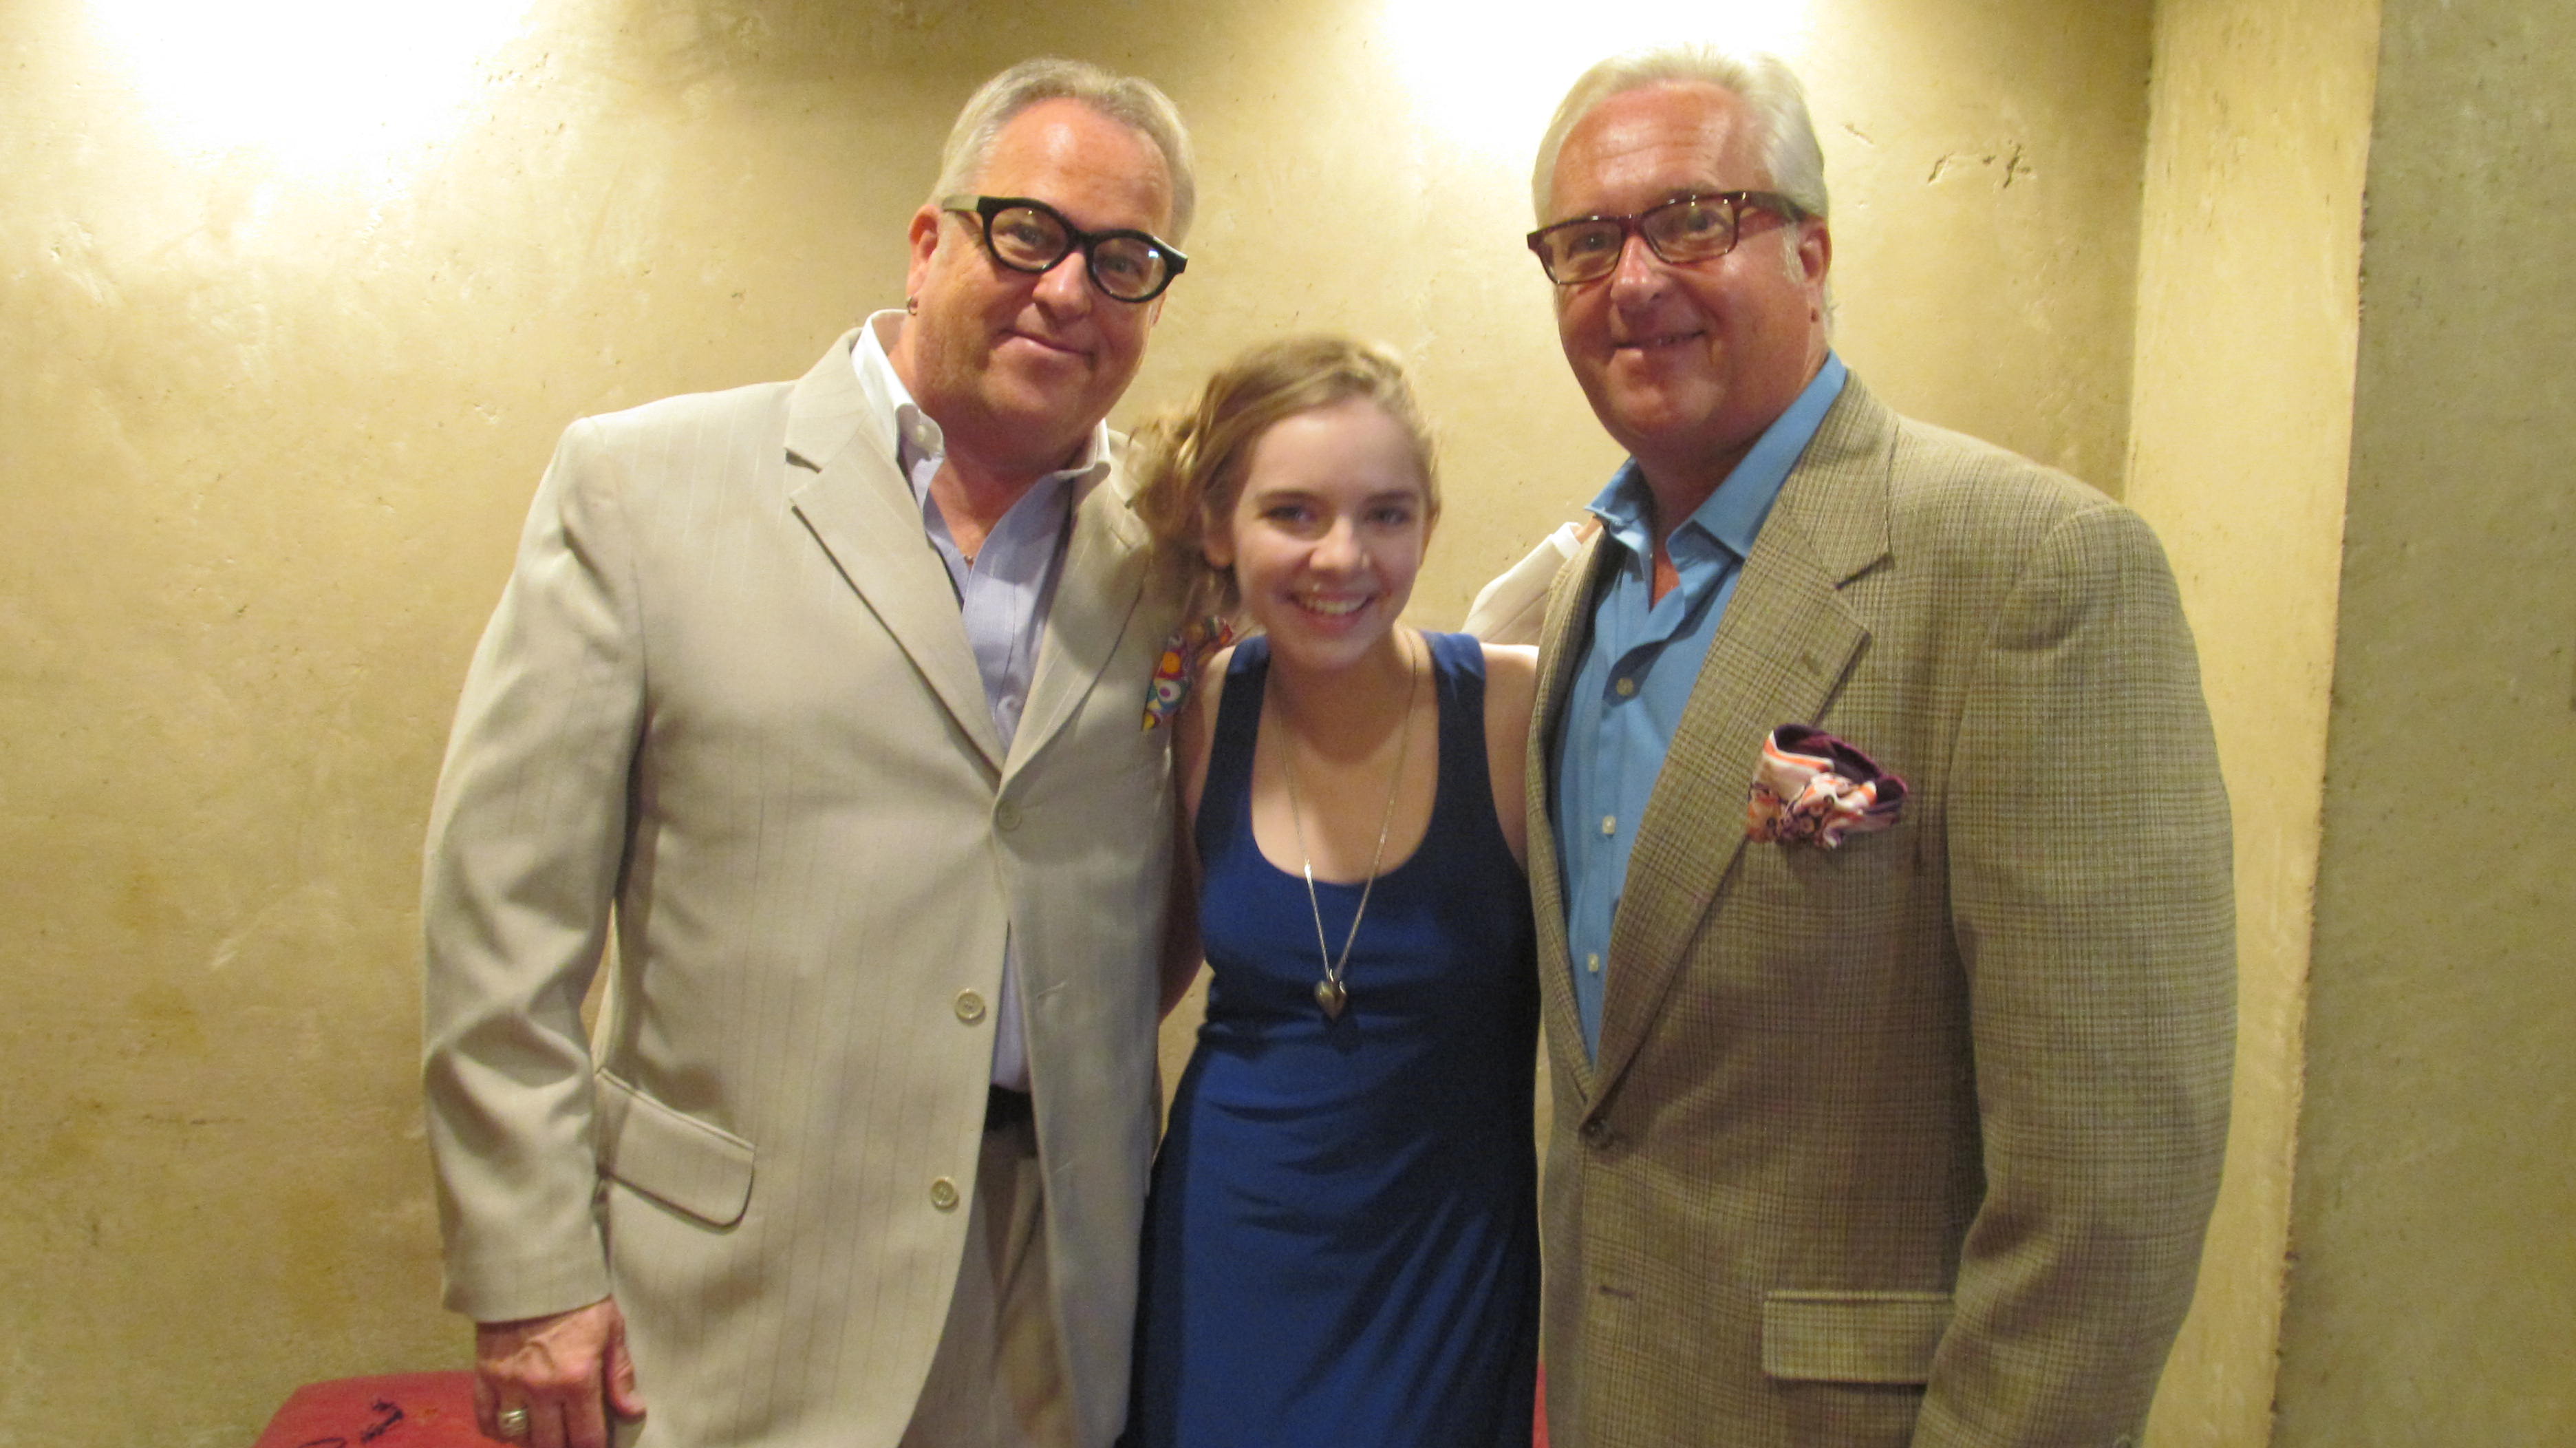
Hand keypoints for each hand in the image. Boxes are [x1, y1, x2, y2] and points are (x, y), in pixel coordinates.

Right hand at [474, 1297, 644, 1447]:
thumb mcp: (611, 1330)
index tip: (597, 1444)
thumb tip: (633, 1412)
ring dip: (532, 1442)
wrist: (533, 1271)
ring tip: (545, 1434)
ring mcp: (509, 1385)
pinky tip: (512, 1427)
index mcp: (577, 1379)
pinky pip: (486, 1420)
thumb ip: (619, 1375)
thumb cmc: (580, 1298)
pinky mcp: (484, 1376)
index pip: (585, 1438)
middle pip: (549, 1445)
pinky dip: (498, 1431)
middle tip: (571, 1440)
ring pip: (517, 1438)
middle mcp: (540, 1389)